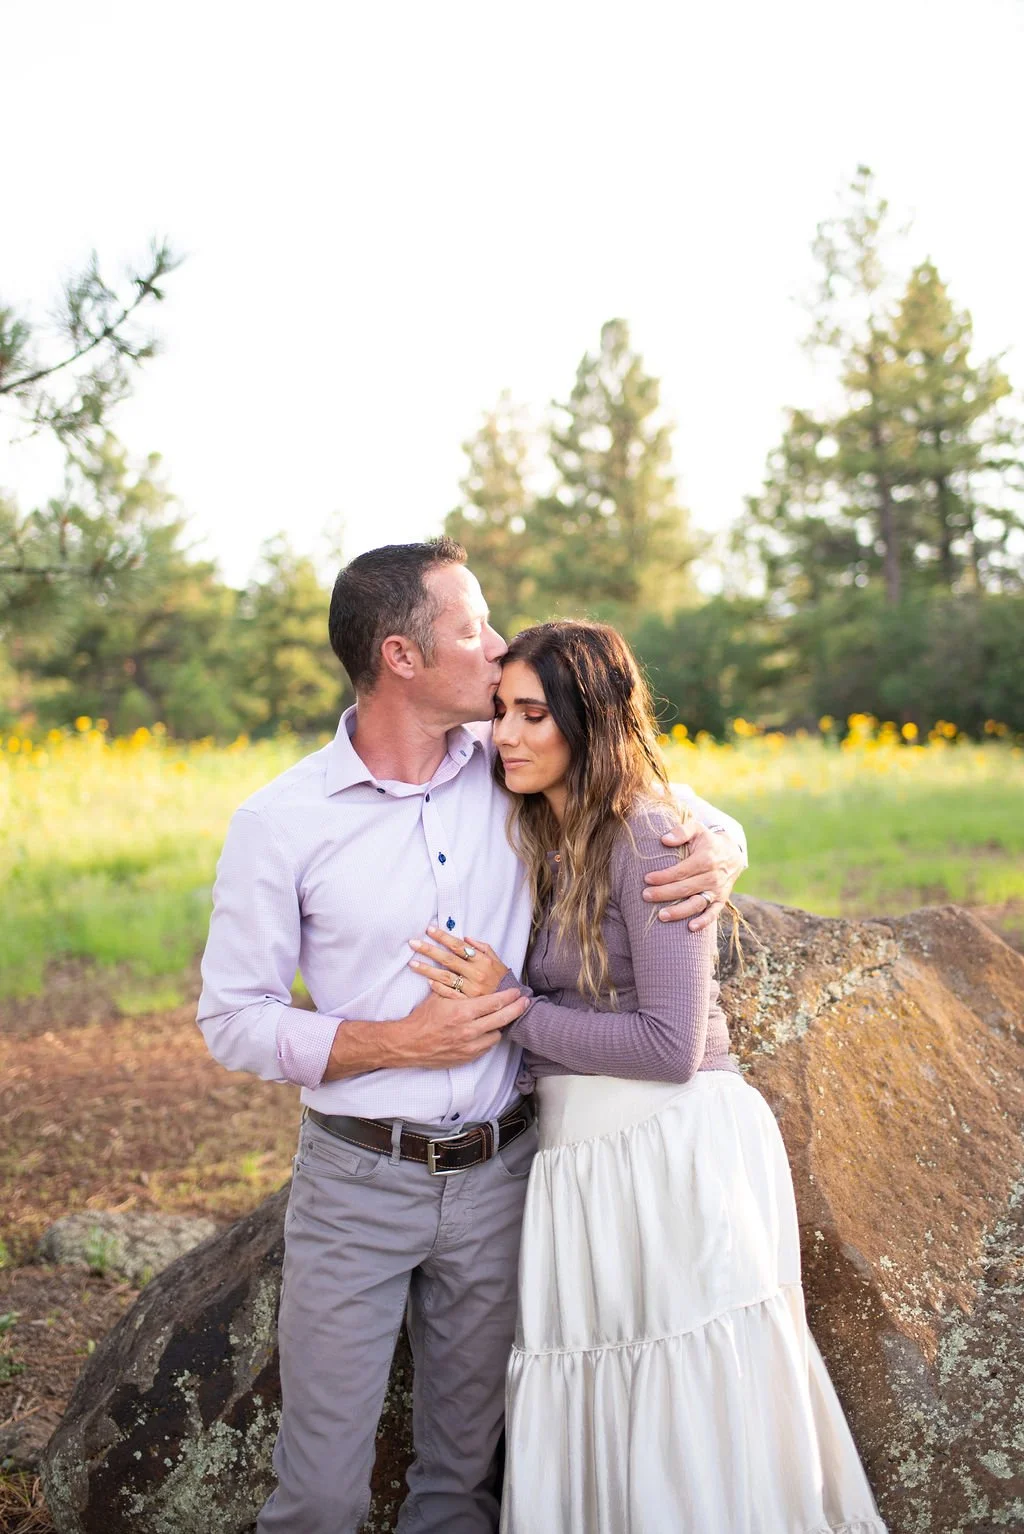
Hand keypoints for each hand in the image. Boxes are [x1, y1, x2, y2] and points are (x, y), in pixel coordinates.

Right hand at [322, 987, 527, 1080]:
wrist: (408, 1043)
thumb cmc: (423, 1017)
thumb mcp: (439, 996)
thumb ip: (457, 988)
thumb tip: (469, 974)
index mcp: (463, 1012)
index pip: (494, 1002)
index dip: (509, 997)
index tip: (517, 991)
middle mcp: (469, 1030)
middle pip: (502, 1019)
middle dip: (516, 1009)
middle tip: (524, 1002)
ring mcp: (469, 1046)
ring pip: (496, 1035)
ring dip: (500, 1025)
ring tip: (504, 1016)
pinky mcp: (466, 1057)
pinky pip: (486, 1047)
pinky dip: (489, 1038)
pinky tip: (489, 1030)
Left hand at [408, 928, 510, 997]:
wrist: (511, 1003)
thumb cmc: (501, 979)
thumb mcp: (496, 960)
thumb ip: (482, 948)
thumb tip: (466, 938)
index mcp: (482, 961)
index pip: (459, 946)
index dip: (443, 937)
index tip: (429, 930)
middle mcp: (476, 974)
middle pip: (448, 959)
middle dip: (429, 950)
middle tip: (413, 943)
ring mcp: (470, 989)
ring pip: (445, 976)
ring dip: (427, 969)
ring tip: (412, 963)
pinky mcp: (467, 1002)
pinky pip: (450, 993)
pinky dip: (438, 987)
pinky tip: (428, 981)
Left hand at [641, 822, 743, 930]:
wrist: (732, 852)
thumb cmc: (707, 840)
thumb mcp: (697, 828)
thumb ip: (681, 831)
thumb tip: (664, 840)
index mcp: (706, 859)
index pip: (681, 871)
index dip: (663, 876)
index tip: (647, 879)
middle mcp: (712, 876)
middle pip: (685, 888)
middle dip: (664, 893)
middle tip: (645, 896)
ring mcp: (717, 890)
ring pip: (697, 903)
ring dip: (679, 911)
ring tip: (661, 916)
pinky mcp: (721, 900)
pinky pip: (713, 913)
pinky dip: (704, 921)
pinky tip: (690, 928)